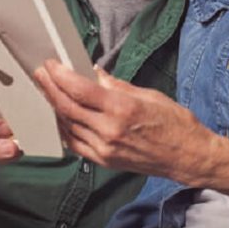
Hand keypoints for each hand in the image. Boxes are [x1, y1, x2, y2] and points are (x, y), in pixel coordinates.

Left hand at [35, 60, 218, 183]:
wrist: (188, 156)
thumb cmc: (175, 124)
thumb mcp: (150, 95)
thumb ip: (118, 86)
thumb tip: (95, 74)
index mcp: (123, 109)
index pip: (81, 90)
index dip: (61, 76)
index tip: (51, 65)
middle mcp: (110, 130)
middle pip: (68, 107)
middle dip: (50, 88)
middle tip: (40, 74)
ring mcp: (105, 149)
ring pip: (68, 126)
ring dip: (54, 108)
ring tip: (46, 92)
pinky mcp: (105, 161)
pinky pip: (75, 144)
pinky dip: (64, 129)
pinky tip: (60, 117)